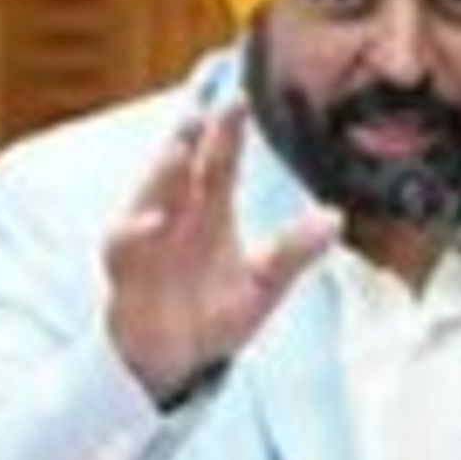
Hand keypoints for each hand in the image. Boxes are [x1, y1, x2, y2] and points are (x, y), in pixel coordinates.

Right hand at [105, 100, 341, 403]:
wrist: (175, 360)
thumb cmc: (214, 313)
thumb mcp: (262, 285)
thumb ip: (292, 253)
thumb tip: (335, 219)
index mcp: (209, 211)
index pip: (219, 163)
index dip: (228, 132)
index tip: (239, 99)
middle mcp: (175, 216)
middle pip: (180, 169)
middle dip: (189, 138)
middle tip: (205, 109)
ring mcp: (147, 240)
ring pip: (149, 196)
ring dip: (162, 173)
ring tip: (180, 149)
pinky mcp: (126, 271)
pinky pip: (125, 247)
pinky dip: (136, 233)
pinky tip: (154, 222)